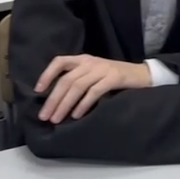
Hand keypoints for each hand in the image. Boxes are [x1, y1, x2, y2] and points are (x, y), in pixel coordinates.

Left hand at [35, 55, 151, 123]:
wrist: (141, 75)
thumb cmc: (114, 77)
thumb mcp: (94, 73)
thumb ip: (78, 80)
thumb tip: (55, 100)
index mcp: (84, 59)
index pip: (60, 61)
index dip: (47, 74)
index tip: (38, 90)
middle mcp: (91, 62)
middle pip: (66, 79)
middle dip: (53, 99)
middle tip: (44, 116)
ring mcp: (103, 69)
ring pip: (77, 86)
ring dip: (64, 104)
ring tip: (56, 119)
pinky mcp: (114, 77)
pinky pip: (94, 91)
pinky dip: (83, 104)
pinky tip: (76, 115)